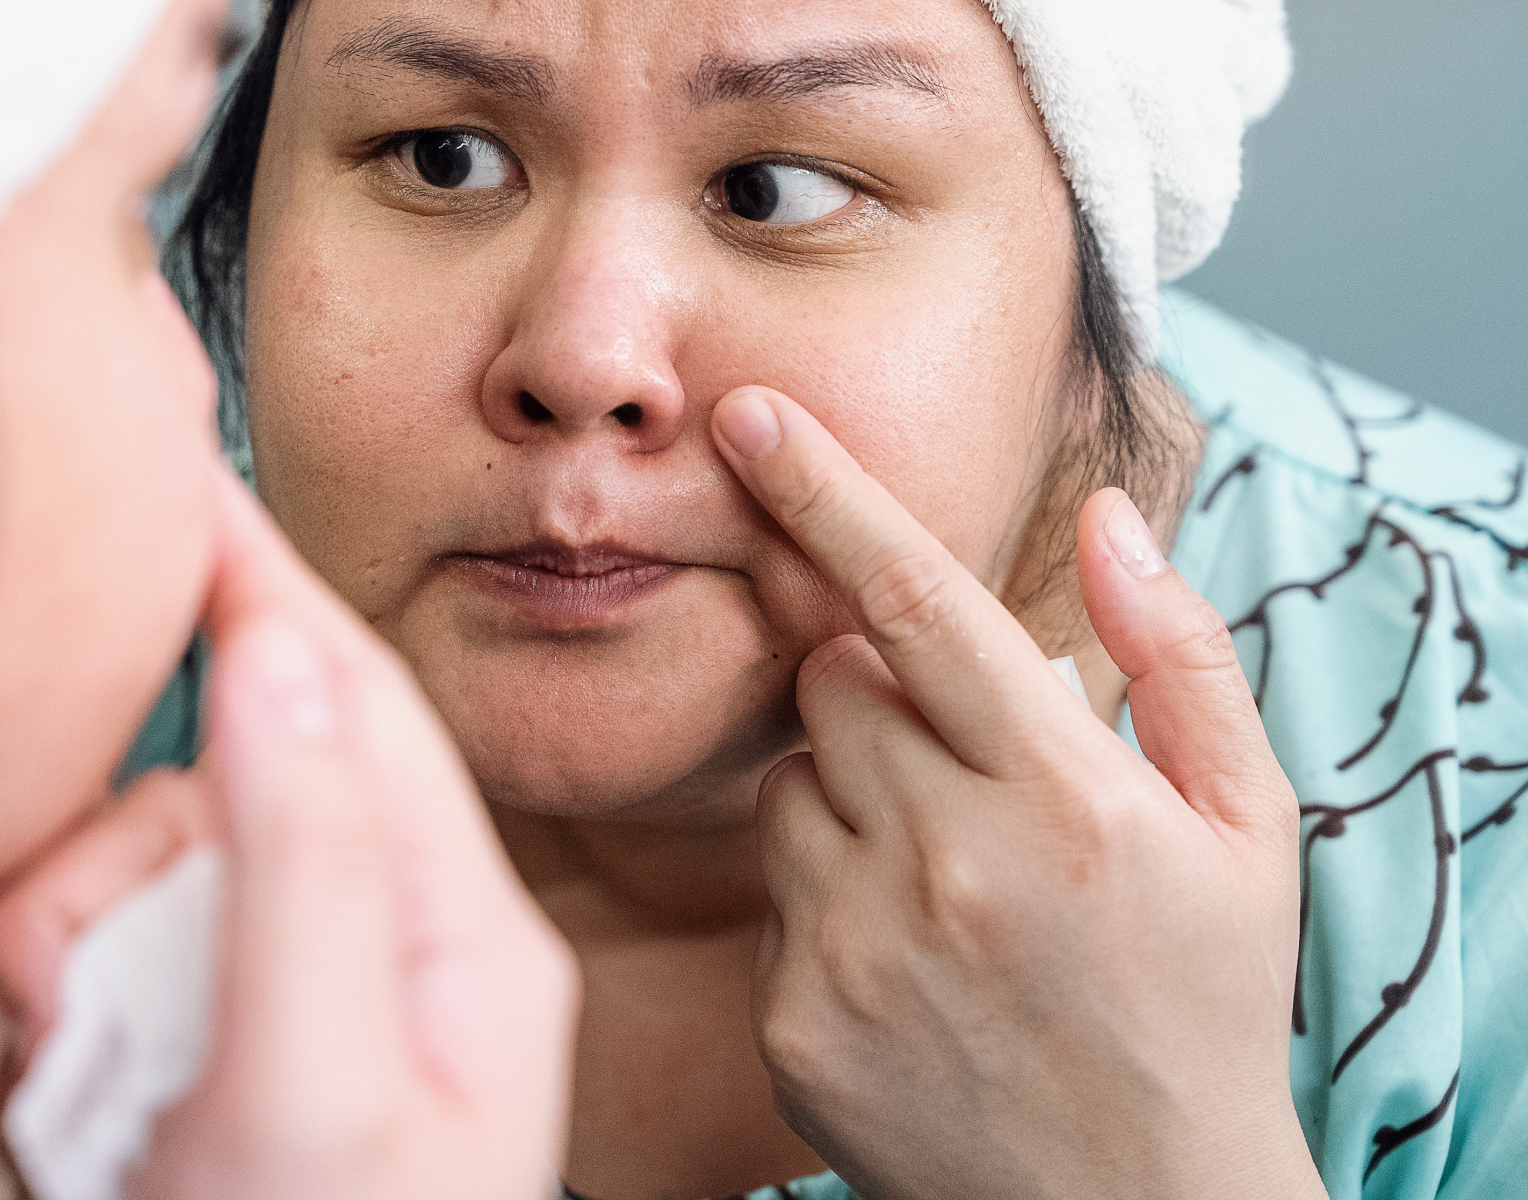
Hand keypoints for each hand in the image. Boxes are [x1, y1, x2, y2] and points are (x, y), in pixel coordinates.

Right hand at [0, 465, 576, 1199]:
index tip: (187, 480)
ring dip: (74, 977)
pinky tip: (88, 1135)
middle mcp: (387, 950)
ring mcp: (298, 1008)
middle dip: (117, 868)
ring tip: (93, 1109)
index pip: (359, 699)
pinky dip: (60, 1050)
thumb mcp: (318, 1084)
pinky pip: (103, 982)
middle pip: (219, 798)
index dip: (268, 584)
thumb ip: (303, 862)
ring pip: (139, 889)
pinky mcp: (221, 1063)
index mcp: (456, 931)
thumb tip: (283, 660)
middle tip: (69, 978)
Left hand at [711, 388, 1321, 1199]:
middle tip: (957, 766)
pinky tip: (908, 955)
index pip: (920, 603)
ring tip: (943, 876)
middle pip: (834, 683)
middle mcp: (951, 861)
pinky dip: (825, 891)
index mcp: (1068, 796)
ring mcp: (861, 943)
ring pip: (791, 779)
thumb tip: (1112, 520)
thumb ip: (1181, 657)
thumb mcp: (1246, 827)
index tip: (750, 415)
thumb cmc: (1200, 1001)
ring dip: (849, 792)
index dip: (828, 494)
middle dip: (875, 688)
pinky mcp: (794, 1015)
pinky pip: (772, 888)